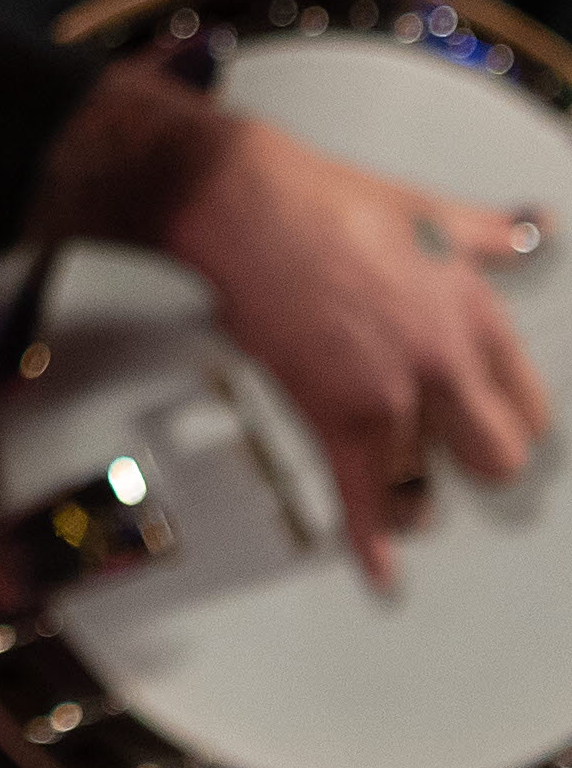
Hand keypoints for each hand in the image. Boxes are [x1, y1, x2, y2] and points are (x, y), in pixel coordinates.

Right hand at [167, 115, 550, 583]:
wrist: (238, 202)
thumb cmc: (316, 199)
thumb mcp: (424, 209)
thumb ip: (487, 234)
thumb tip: (530, 229)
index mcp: (471, 313)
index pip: (528, 404)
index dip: (509, 421)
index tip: (495, 427)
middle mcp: (441, 361)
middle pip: (495, 458)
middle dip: (471, 464)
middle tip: (450, 460)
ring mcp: (387, 394)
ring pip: (425, 484)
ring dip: (410, 495)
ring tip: (402, 496)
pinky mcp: (332, 414)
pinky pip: (361, 496)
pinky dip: (368, 542)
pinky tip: (379, 569)